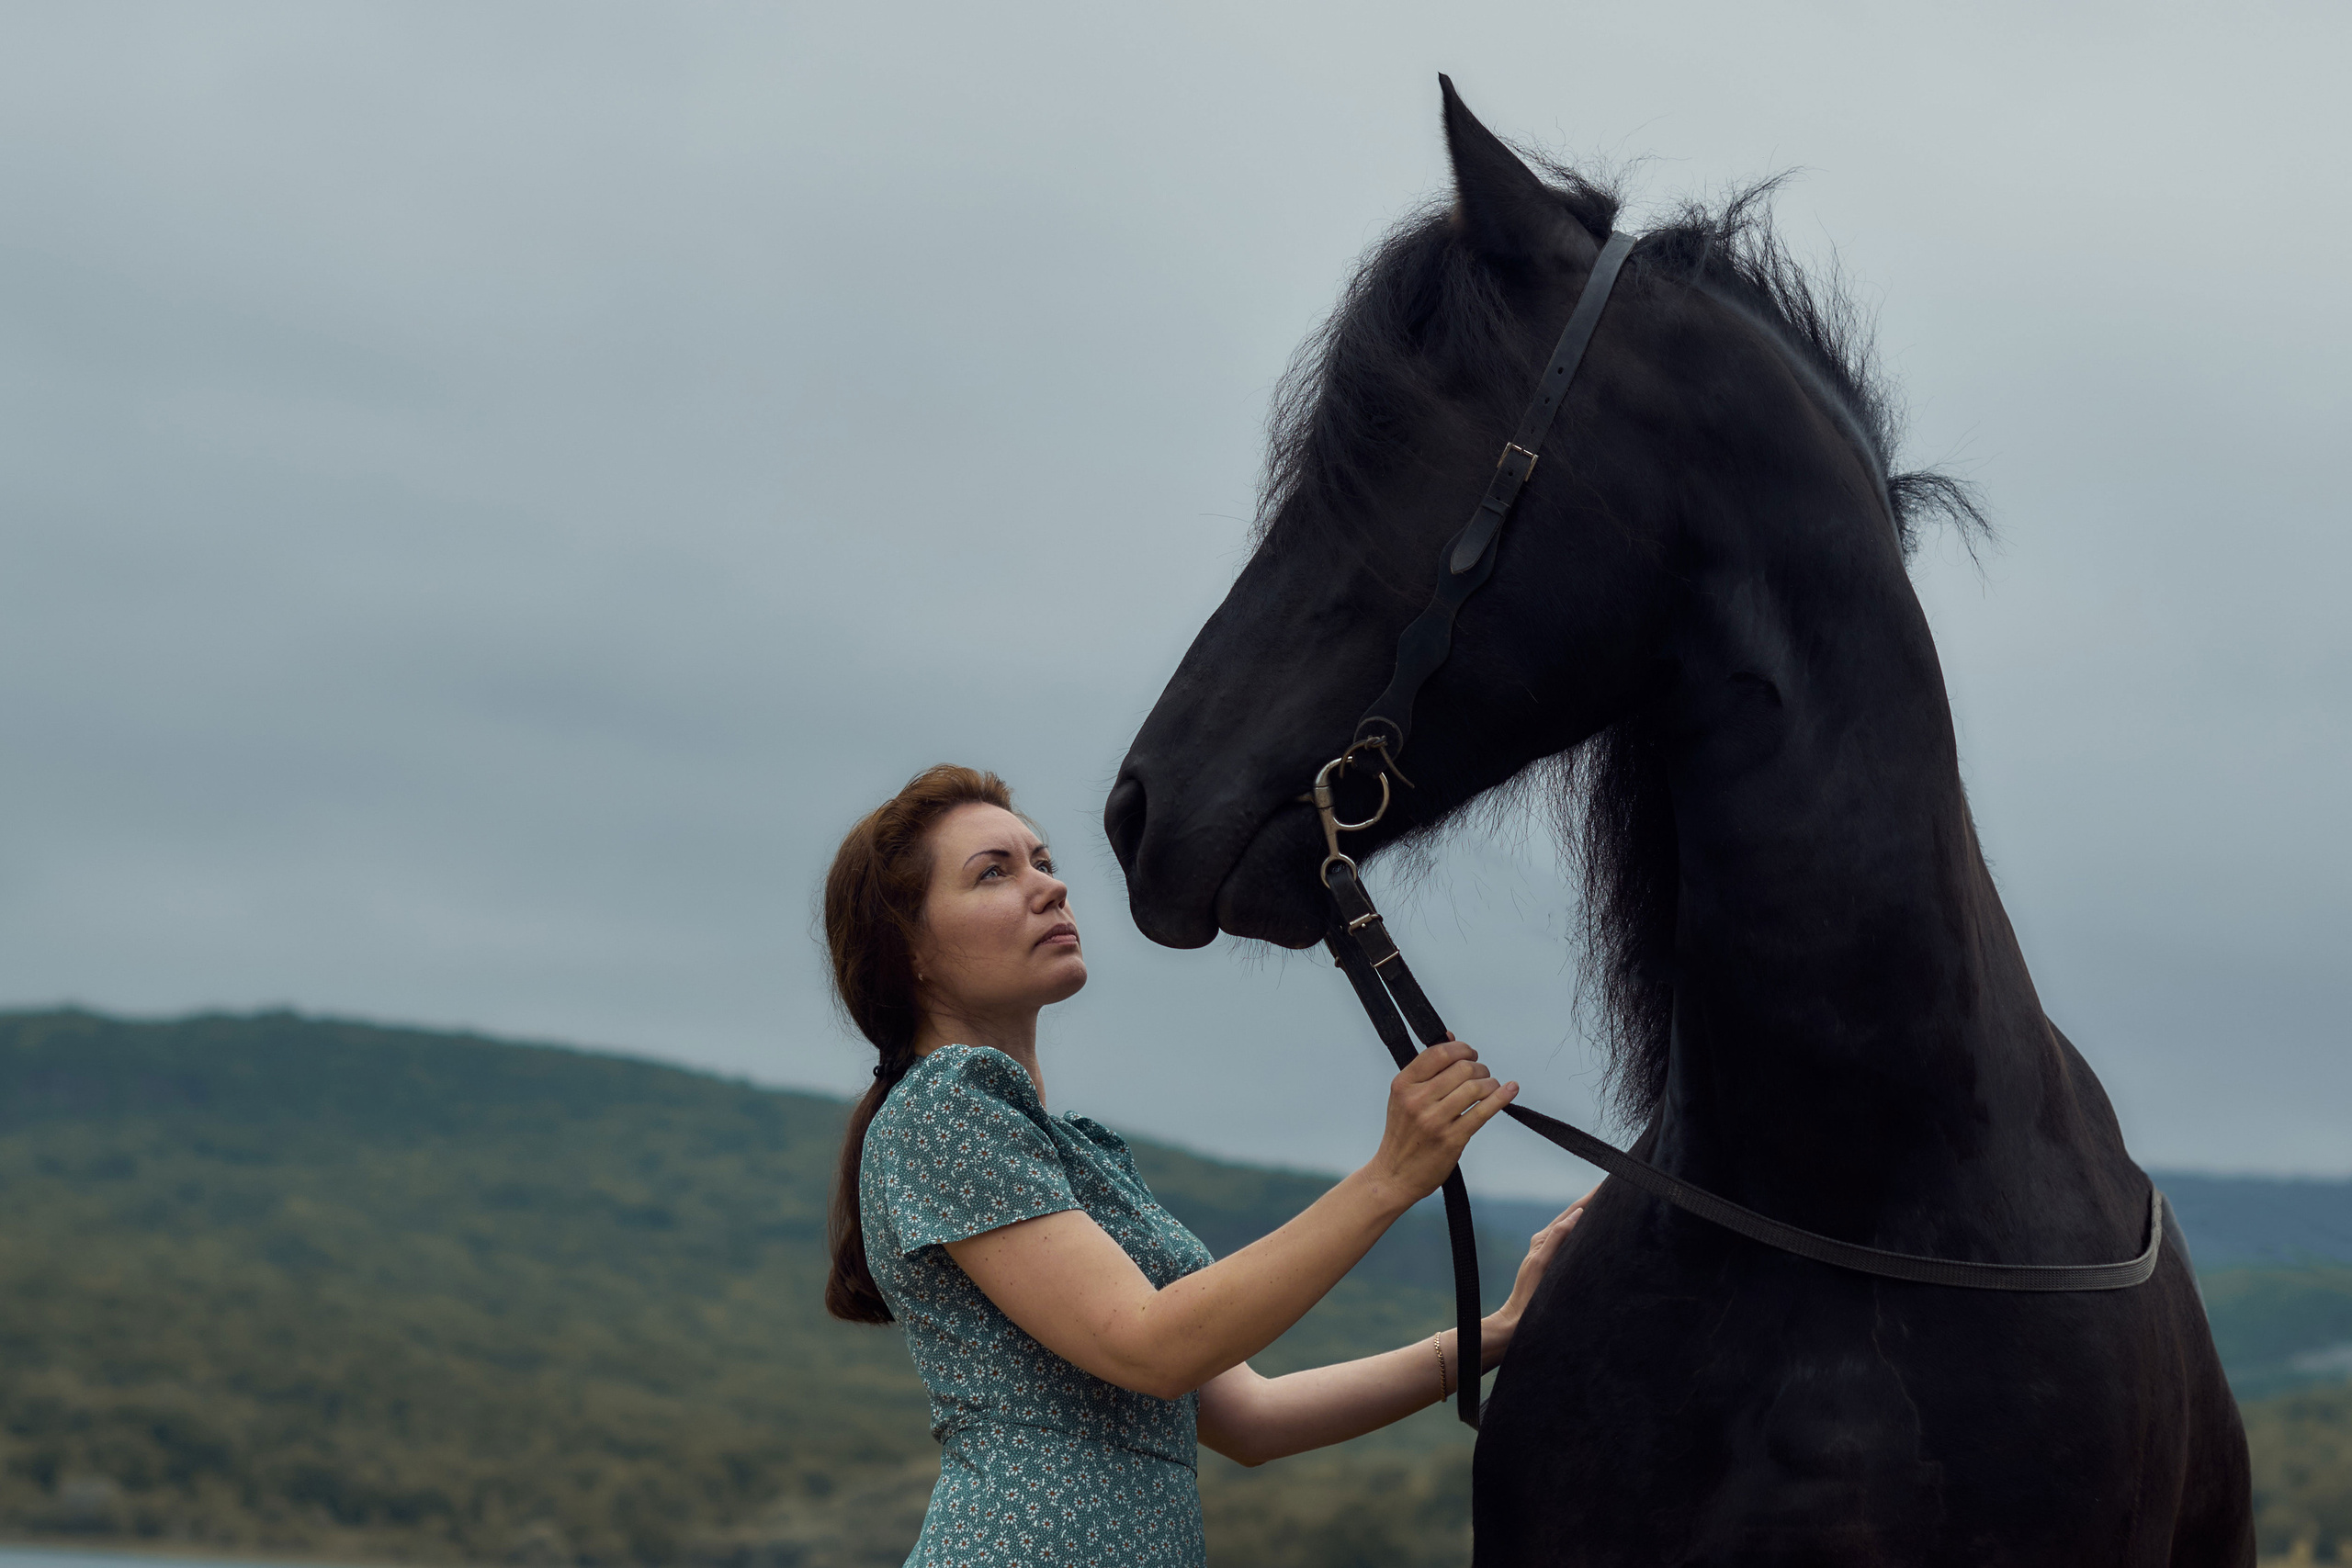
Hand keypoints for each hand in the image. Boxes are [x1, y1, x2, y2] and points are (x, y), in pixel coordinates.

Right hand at [1364, 1039, 1517, 1206]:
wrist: (1394, 1175)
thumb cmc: (1402, 1134)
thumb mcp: (1403, 1097)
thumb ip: (1425, 1070)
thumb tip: (1451, 1038)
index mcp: (1403, 1085)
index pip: (1439, 1053)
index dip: (1462, 1049)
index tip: (1471, 1054)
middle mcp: (1417, 1100)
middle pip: (1462, 1068)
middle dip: (1479, 1067)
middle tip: (1482, 1074)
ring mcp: (1435, 1120)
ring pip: (1475, 1088)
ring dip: (1490, 1083)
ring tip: (1490, 1088)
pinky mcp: (1452, 1139)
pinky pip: (1483, 1112)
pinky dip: (1501, 1098)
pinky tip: (1510, 1091)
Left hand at [1479, 1183, 1598, 1369]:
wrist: (1517, 1320)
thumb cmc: (1528, 1295)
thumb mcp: (1541, 1263)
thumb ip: (1556, 1239)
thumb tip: (1575, 1215)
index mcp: (1543, 1238)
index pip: (1571, 1212)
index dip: (1588, 1198)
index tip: (1605, 1184)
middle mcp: (1547, 1242)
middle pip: (1573, 1216)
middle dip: (1592, 1202)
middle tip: (1613, 1189)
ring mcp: (1551, 1253)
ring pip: (1574, 1228)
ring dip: (1589, 1215)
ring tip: (1609, 1203)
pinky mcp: (1555, 1264)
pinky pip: (1573, 1242)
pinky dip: (1585, 1232)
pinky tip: (1596, 1232)